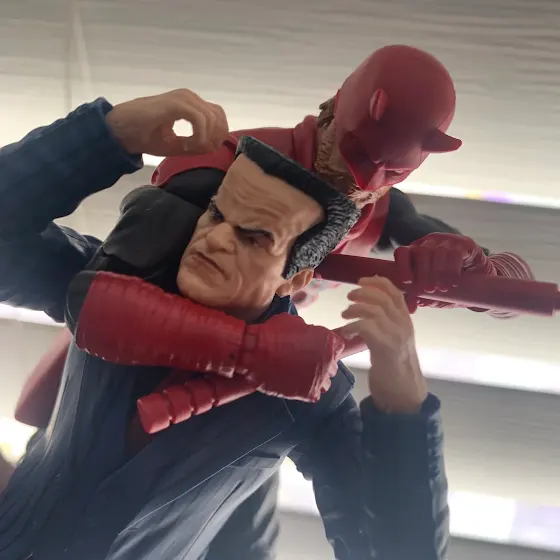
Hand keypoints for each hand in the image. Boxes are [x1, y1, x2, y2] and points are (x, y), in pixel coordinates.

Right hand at [106, 88, 228, 156]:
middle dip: (214, 137)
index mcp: (190, 103)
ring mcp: (182, 98)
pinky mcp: (175, 104)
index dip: (217, 134)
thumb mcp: (176, 143)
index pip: (217, 114)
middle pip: (218, 116)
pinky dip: (197, 136)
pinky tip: (184, 146)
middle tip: (198, 150)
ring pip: (211, 118)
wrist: (119, 130)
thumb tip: (214, 146)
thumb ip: (196, 144)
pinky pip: (200, 120)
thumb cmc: (144, 135)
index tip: (204, 150)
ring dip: (205, 138)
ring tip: (187, 148)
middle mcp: (189, 97)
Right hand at [242, 314, 344, 400]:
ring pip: (325, 381)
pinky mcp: (309, 392)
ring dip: (317, 378)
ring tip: (302, 375)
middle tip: (307, 361)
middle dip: (322, 362)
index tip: (317, 347)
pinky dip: (308, 390)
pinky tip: (298, 385)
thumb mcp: (294, 322)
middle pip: (332, 364)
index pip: (338, 346)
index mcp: (329, 341)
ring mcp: (320, 378)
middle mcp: (329, 361)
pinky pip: (315, 394)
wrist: (256, 353)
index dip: (326, 347)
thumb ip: (307, 330)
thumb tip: (307, 334)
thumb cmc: (273, 333)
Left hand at [340, 276, 426, 413]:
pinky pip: (367, 327)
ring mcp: (396, 336)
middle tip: (348, 297)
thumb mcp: (394, 338)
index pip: (395, 293)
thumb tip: (367, 304)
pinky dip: (353, 325)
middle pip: (383, 298)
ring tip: (344, 315)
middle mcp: (404, 325)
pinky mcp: (386, 348)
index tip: (362, 280)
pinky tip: (346, 332)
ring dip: (354, 309)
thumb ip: (387, 322)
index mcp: (406, 321)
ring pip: (374, 311)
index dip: (378, 283)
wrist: (404, 393)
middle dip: (363, 293)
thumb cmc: (394, 365)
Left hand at [394, 233, 490, 311]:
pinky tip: (454, 283)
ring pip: (437, 252)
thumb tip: (412, 306)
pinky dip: (453, 270)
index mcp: (414, 252)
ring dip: (438, 272)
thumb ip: (423, 296)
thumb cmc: (447, 281)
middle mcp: (427, 243)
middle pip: (420, 253)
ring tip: (442, 289)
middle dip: (422, 273)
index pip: (402, 252)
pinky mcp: (462, 243)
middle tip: (428, 290)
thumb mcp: (433, 290)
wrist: (478, 273)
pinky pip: (455, 254)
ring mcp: (444, 241)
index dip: (402, 266)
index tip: (406, 282)